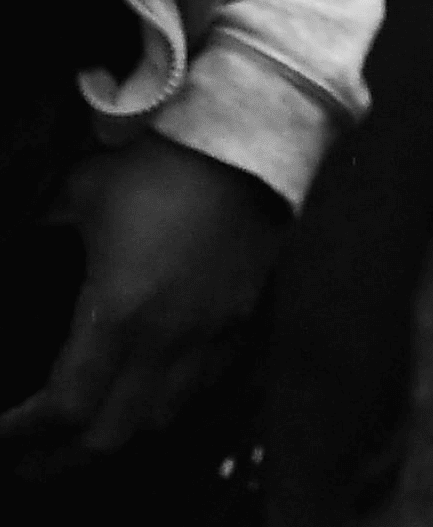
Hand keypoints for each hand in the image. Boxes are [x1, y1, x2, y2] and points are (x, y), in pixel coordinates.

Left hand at [0, 134, 286, 466]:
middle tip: (34, 448)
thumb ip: (47, 223)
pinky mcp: (240, 319)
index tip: (0, 434)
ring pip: (159, 418)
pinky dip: (168, 399)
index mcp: (117, 314)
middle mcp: (163, 340)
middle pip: (110, 435)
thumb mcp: (81, 189)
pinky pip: (201, 386)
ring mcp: (207, 334)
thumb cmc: (157, 163)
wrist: (250, 139)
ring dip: (119, 428)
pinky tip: (152, 386)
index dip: (24, 432)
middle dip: (64, 450)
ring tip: (92, 422)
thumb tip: (28, 236)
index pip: (63, 406)